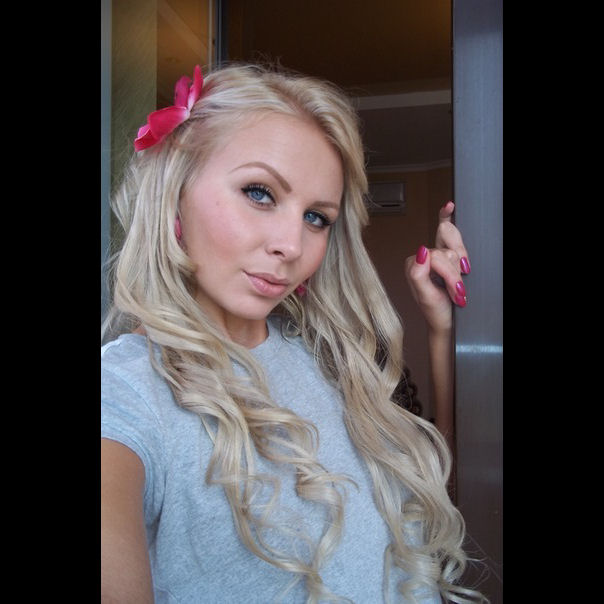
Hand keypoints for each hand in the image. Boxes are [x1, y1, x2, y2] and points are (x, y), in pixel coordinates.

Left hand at [404, 201, 470, 333]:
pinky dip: (448, 217)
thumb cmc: (435, 312)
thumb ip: (419, 274)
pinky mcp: (446, 254)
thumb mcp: (426, 297)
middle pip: (447, 250)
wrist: (446, 322)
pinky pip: (448, 230)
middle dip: (455, 273)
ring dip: (460, 271)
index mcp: (413, 264)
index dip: (450, 275)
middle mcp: (422, 256)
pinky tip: (448, 206)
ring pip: (457, 249)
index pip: (436, 256)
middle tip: (457, 292)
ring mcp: (435, 254)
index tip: (458, 290)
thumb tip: (422, 251)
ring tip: (457, 289)